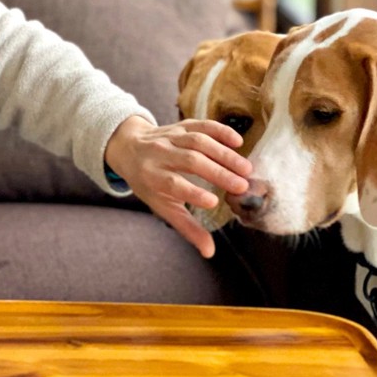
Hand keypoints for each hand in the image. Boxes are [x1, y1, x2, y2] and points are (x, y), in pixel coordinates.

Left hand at [105, 116, 251, 257]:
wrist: (130, 148)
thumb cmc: (149, 183)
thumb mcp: (162, 206)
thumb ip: (187, 227)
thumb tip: (209, 252)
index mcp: (152, 178)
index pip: (173, 185)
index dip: (192, 193)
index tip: (213, 203)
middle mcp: (160, 155)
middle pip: (191, 161)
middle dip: (218, 172)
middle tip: (242, 185)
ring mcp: (171, 137)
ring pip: (199, 142)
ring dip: (224, 154)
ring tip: (245, 168)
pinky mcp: (181, 125)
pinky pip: (201, 124)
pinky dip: (220, 131)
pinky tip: (237, 141)